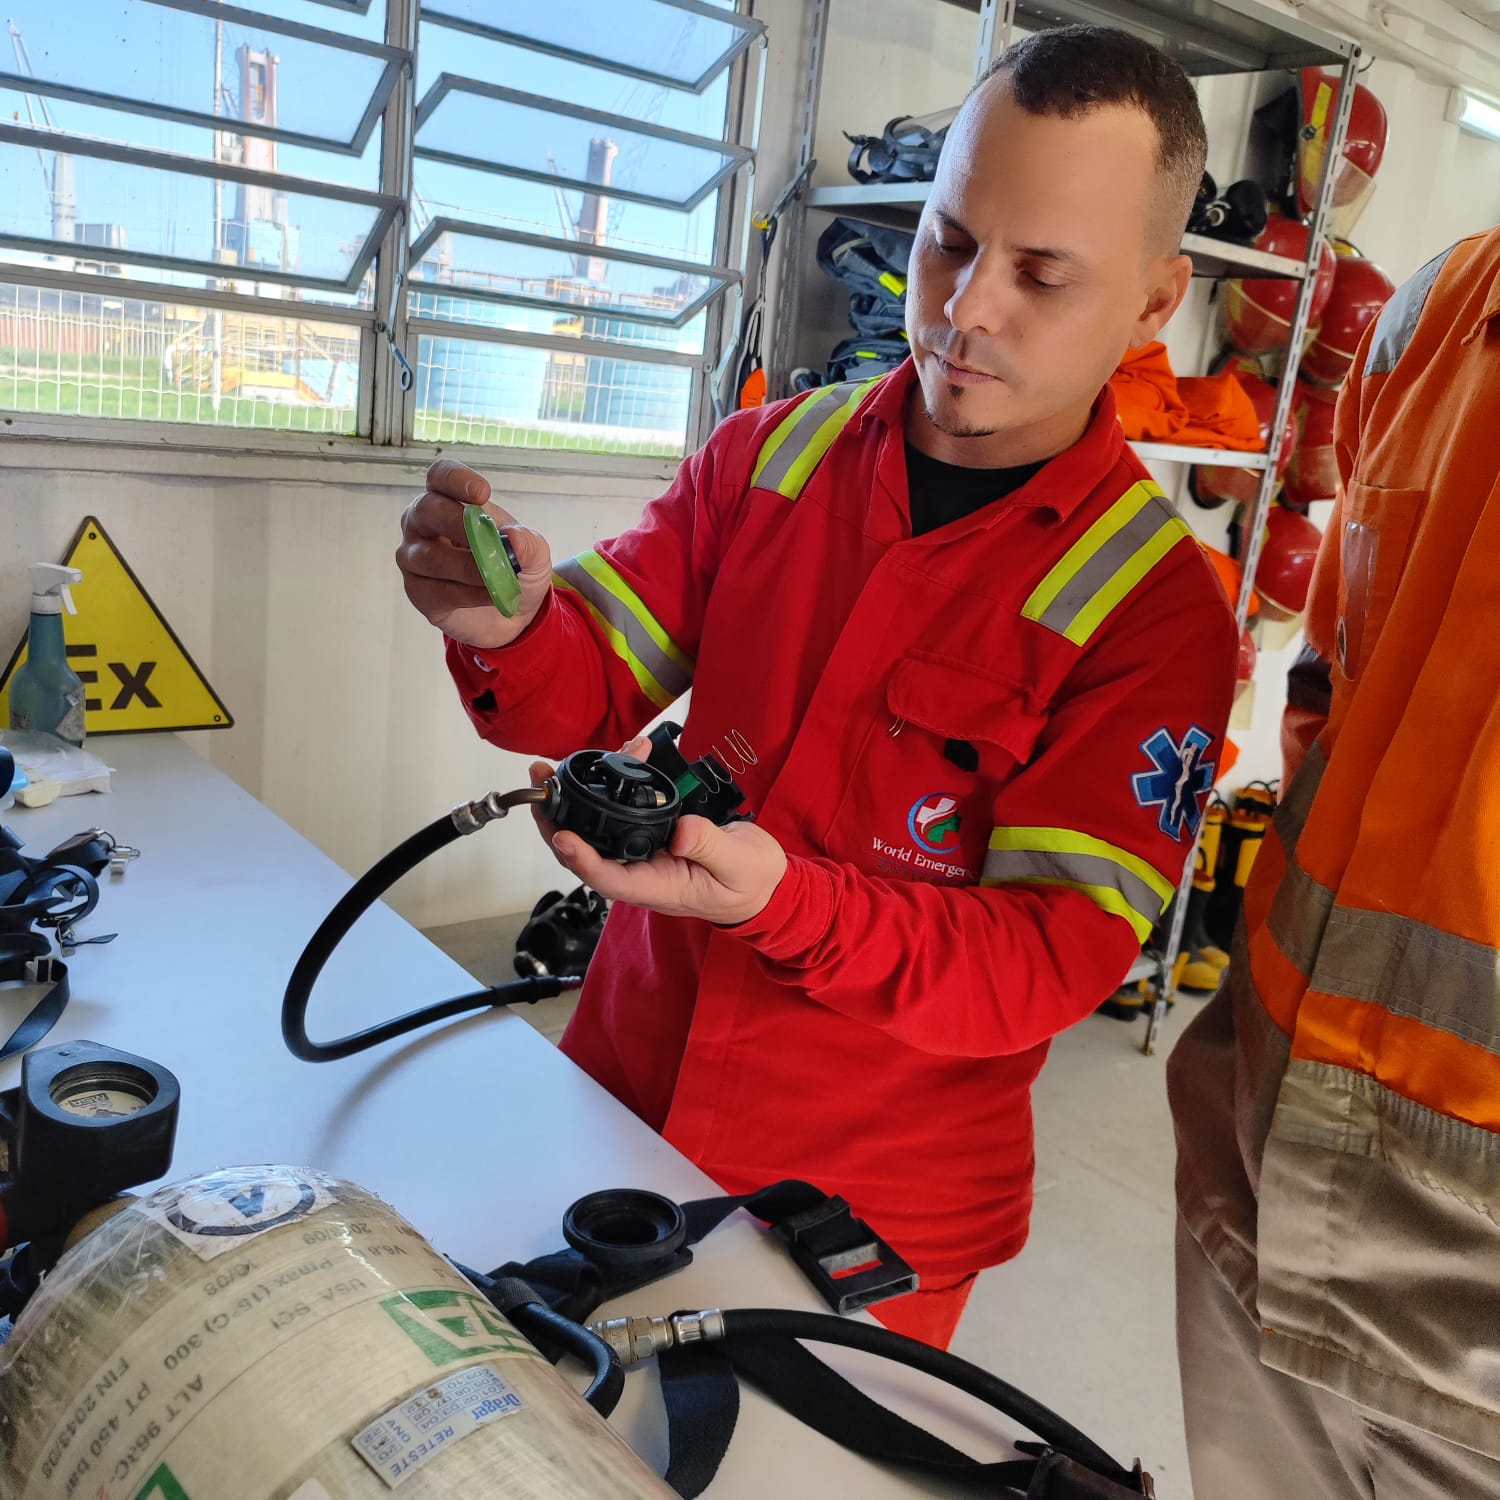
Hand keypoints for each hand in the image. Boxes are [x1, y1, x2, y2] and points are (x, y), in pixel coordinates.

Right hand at [396, 459, 553, 649]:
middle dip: (457, 523)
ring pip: (430, 556)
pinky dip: (468, 593)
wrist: (514, 615)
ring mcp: (415, 557)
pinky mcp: (419, 591)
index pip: (440, 476)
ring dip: (468, 567)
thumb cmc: (515, 569)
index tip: (482, 493)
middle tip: (487, 540)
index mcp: (449, 500)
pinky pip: (437, 589)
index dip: (455, 478)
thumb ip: (529, 543)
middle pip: (426, 510)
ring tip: (497, 578)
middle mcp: (424, 524)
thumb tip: (515, 537)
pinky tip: (491, 595)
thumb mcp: (534, 555)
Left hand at [527, 741, 786, 924]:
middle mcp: (641, 871)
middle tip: (541, 783)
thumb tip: (681, 830)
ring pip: (597, 826)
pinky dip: (618, 781)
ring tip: (558, 765)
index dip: (582, 859)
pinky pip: (622, 811)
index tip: (563, 835)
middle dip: (557, 819)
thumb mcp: (739, 865)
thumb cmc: (751, 881)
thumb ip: (710, 847)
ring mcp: (642, 852)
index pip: (609, 878)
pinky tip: (625, 752)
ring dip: (577, 796)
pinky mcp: (650, 832)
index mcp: (658, 887)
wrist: (763, 881)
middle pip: (586, 851)